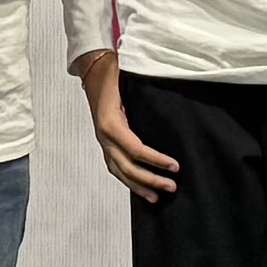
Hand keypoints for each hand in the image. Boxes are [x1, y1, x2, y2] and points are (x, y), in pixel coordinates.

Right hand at [81, 51, 177, 199]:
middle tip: (171, 186)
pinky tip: (141, 187)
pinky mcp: (105, 143)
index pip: (135, 149)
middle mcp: (104, 136)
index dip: (155, 160)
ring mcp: (103, 141)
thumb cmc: (112, 71)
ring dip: (138, 186)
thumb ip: (143, 84)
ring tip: (156, 198)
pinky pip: (116, 166)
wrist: (92, 68)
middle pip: (127, 167)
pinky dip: (128, 179)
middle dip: (149, 179)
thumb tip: (167, 86)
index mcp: (110, 122)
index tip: (174, 166)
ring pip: (119, 171)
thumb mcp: (127, 76)